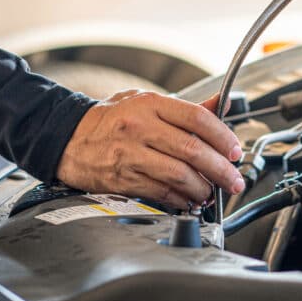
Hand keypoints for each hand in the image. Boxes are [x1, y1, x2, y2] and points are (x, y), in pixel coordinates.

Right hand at [56, 91, 244, 208]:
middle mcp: (141, 128)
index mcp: (150, 104)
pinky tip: (190, 199)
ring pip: (179, 174)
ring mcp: (130, 155)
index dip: (222, 136)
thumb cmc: (110, 119)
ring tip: (212, 191)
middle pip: (192, 150)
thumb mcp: (145, 101)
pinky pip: (161, 192)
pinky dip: (181, 199)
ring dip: (203, 187)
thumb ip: (185, 107)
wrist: (66, 137)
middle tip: (234, 179)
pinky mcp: (123, 179)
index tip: (235, 150)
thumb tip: (221, 104)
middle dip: (221, 168)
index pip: (197, 118)